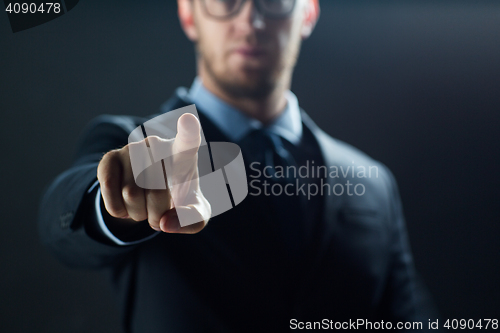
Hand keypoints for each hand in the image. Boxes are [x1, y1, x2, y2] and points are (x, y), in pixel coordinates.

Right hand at [97, 113, 210, 233]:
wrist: (150, 196)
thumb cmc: (180, 199)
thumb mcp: (196, 213)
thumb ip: (192, 220)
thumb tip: (165, 223)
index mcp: (184, 153)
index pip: (188, 140)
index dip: (188, 131)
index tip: (188, 120)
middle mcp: (157, 144)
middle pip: (157, 192)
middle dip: (158, 214)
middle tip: (160, 210)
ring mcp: (132, 149)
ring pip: (131, 194)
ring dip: (138, 214)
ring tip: (144, 205)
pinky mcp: (110, 158)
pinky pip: (109, 190)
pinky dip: (118, 210)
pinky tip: (125, 204)